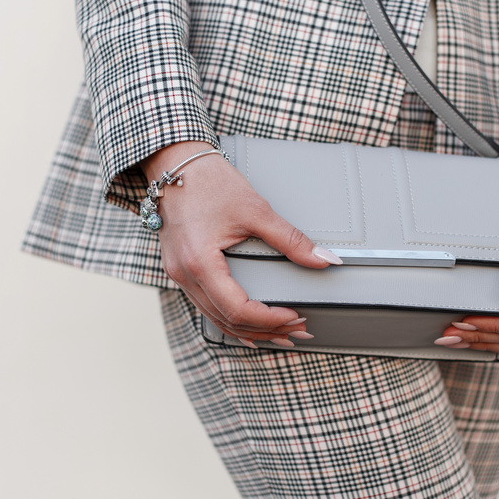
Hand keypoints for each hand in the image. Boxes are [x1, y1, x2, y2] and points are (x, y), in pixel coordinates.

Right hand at [143, 142, 339, 346]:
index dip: (269, 319)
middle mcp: (184, 274)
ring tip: (281, 334)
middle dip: (266, 330)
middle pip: (227, 320)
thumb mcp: (255, 209)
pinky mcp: (181, 270)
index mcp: (199, 262)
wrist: (175, 164)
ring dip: (250, 329)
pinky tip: (250, 325)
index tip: (295, 316)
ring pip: (215, 318)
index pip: (237, 308)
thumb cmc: (208, 182)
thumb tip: (323, 259)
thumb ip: (291, 239)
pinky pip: (206, 305)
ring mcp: (179, 274)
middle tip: (297, 331)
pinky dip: (231, 318)